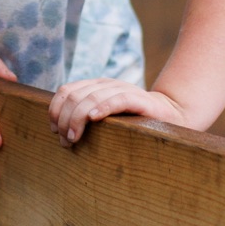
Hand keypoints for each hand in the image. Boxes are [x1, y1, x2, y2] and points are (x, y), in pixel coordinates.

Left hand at [48, 78, 187, 145]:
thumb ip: (84, 117)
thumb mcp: (104, 117)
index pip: (66, 91)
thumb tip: (57, 130)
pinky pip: (117, 99)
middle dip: (64, 120)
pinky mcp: (138, 99)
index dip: (55, 110)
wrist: (170, 115)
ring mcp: (122, 90)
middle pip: (74, 96)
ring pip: (90, 97)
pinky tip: (93, 118)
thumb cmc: (133, 121)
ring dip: (77, 119)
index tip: (54, 130)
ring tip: (73, 138)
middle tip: (64, 141)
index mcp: (95, 86)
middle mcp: (106, 84)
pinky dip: (102, 107)